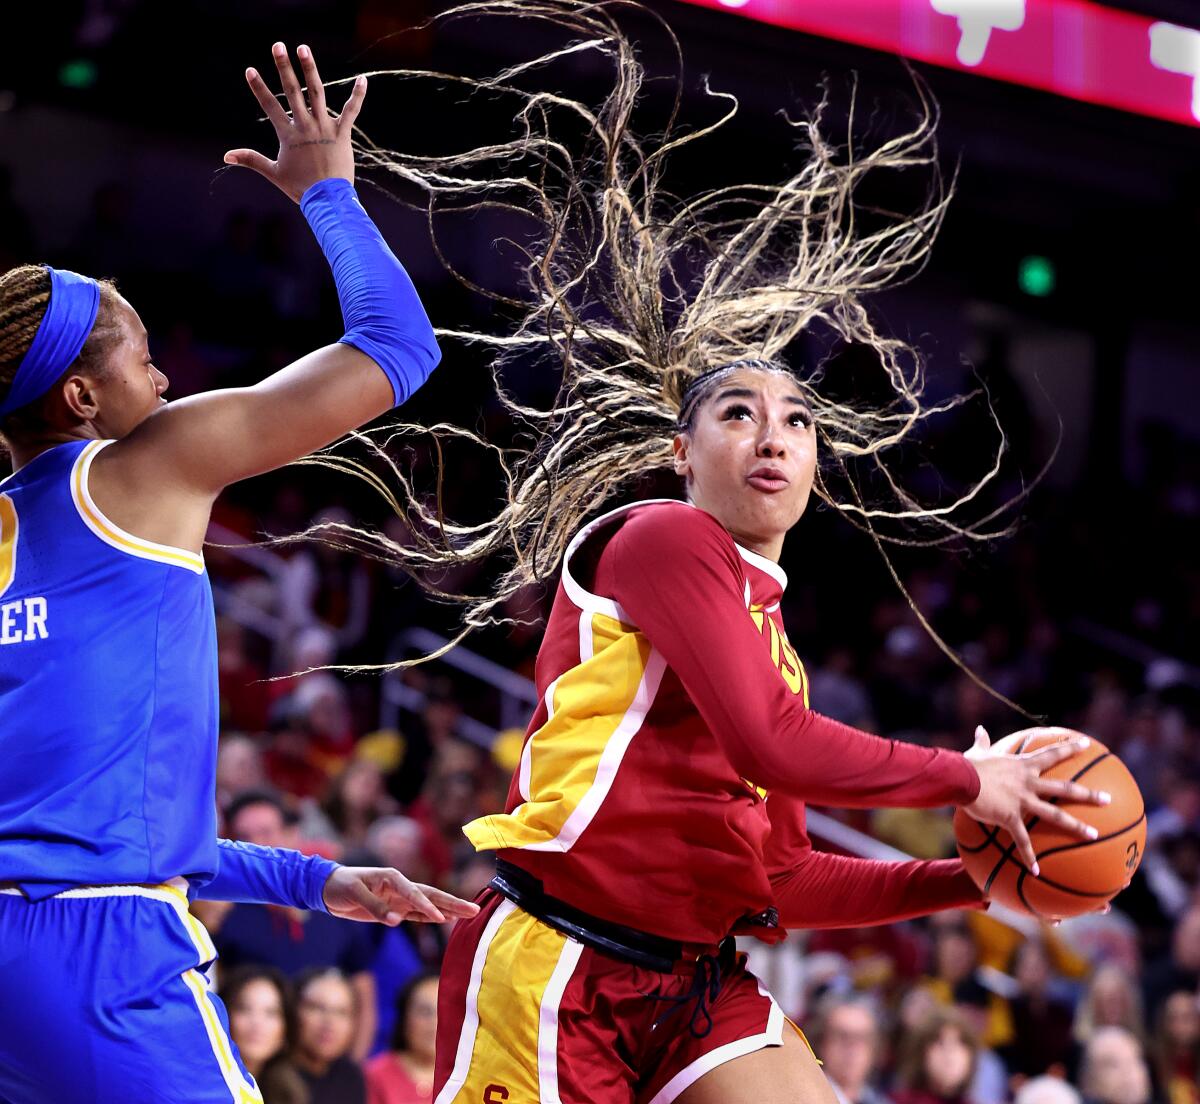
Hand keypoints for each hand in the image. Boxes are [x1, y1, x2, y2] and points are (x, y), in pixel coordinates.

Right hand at [224, 42, 365, 202]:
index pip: (270, 106)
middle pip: (292, 92)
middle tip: (278, 45)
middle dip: (284, 67)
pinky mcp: (342, 134)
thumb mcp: (273, 173)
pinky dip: (358, 95)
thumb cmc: (301, 188)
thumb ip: (251, 160)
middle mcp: (305, 127)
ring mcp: (324, 129)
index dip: (259, 88)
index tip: (250, 70)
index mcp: (288, 135)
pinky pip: (351, 111)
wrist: (328, 201)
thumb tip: (226, 155)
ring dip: (310, 69)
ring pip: (317, 93)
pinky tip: (363, 79)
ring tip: (303, 48)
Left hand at [322, 866, 480, 925]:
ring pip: (428, 905)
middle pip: (431, 895)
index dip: (427, 906)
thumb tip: (396, 921)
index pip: (414, 892)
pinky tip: (446, 919)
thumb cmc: (340, 886)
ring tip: (468, 913)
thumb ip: (375, 907)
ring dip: (448, 909)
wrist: (328, 889)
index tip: (441, 917)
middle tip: (474, 909)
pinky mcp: (395, 909)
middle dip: (452, 903)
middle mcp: (400, 886)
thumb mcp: (354, 894)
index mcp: (392, 877)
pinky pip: (417, 914)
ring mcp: (399, 898)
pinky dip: (431, 917)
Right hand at [963, 725, 1111, 874]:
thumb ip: (982, 742)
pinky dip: (1028, 856)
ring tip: (1094, 835)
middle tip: (1109, 799)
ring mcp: (1022, 801)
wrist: (960, 778)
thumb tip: (979, 729)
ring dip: (1076, 826)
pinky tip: (1036, 871)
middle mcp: (1028, 783)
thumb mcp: (978, 753)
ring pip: (1055, 815)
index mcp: (1023, 766)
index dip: (1070, 748)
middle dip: (1088, 794)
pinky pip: (1022, 840)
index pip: (1052, 754)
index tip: (1087, 744)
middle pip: (1065, 788)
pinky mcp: (1010, 817)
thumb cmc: (968, 765)